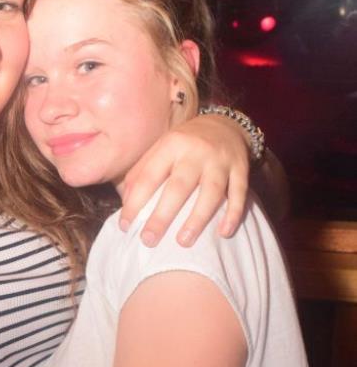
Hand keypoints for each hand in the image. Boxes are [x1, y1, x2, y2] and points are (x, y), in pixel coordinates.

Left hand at [119, 112, 249, 244]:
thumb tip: (126, 202)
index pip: (149, 177)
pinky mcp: (241, 168)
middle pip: (178, 187)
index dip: (135, 202)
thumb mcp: (160, 148)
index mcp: (171, 145)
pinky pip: (239, 193)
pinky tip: (224, 233)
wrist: (224, 124)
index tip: (125, 226)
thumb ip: (141, 171)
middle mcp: (195, 152)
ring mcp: (220, 160)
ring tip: (183, 242)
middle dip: (162, 216)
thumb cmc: (184, 144)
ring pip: (211, 191)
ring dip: (197, 219)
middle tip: (149, 240)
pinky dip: (233, 213)